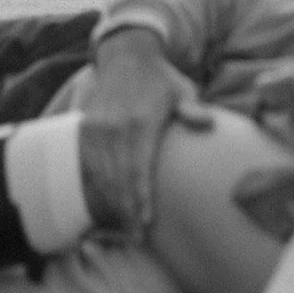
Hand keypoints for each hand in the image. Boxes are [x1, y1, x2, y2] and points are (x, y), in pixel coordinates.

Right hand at [79, 29, 210, 236]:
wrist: (126, 55)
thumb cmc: (161, 79)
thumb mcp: (182, 89)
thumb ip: (191, 109)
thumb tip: (209, 123)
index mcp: (141, 122)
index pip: (138, 168)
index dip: (140, 197)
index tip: (146, 221)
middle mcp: (115, 128)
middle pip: (118, 178)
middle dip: (126, 210)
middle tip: (136, 237)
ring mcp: (96, 129)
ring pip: (100, 175)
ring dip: (110, 204)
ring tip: (123, 228)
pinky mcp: (84, 129)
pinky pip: (87, 165)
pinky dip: (95, 187)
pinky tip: (104, 205)